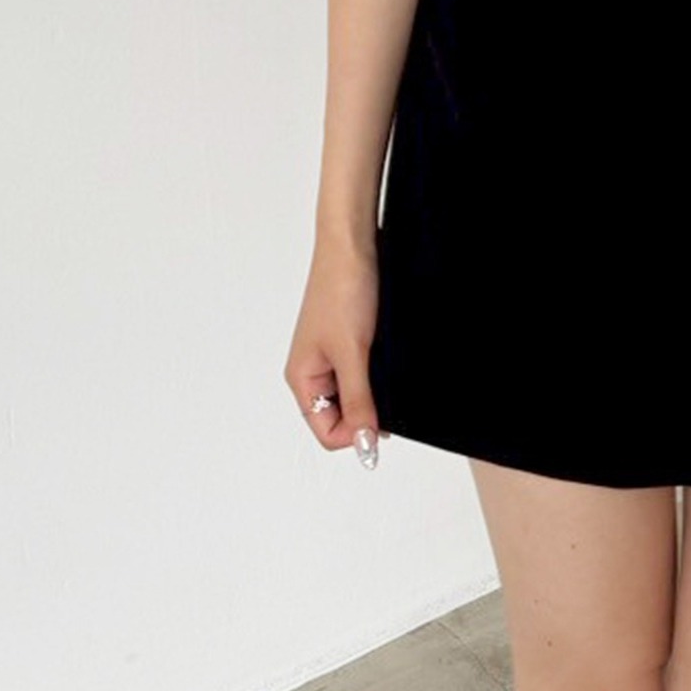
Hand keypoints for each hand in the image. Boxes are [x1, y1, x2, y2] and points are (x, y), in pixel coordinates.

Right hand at [283, 239, 388, 463]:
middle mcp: (313, 372)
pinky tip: (389, 360)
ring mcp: (331, 357)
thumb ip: (359, 401)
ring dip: (374, 393)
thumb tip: (364, 445)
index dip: (357, 433)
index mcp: (302, 379)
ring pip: (355, 397)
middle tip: (389, 391)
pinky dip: (378, 375)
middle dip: (367, 414)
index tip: (382, 420)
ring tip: (386, 368)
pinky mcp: (349, 342)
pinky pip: (363, 374)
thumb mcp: (354, 353)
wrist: (353, 245)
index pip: (327, 433)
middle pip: (341, 418)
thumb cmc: (342, 290)